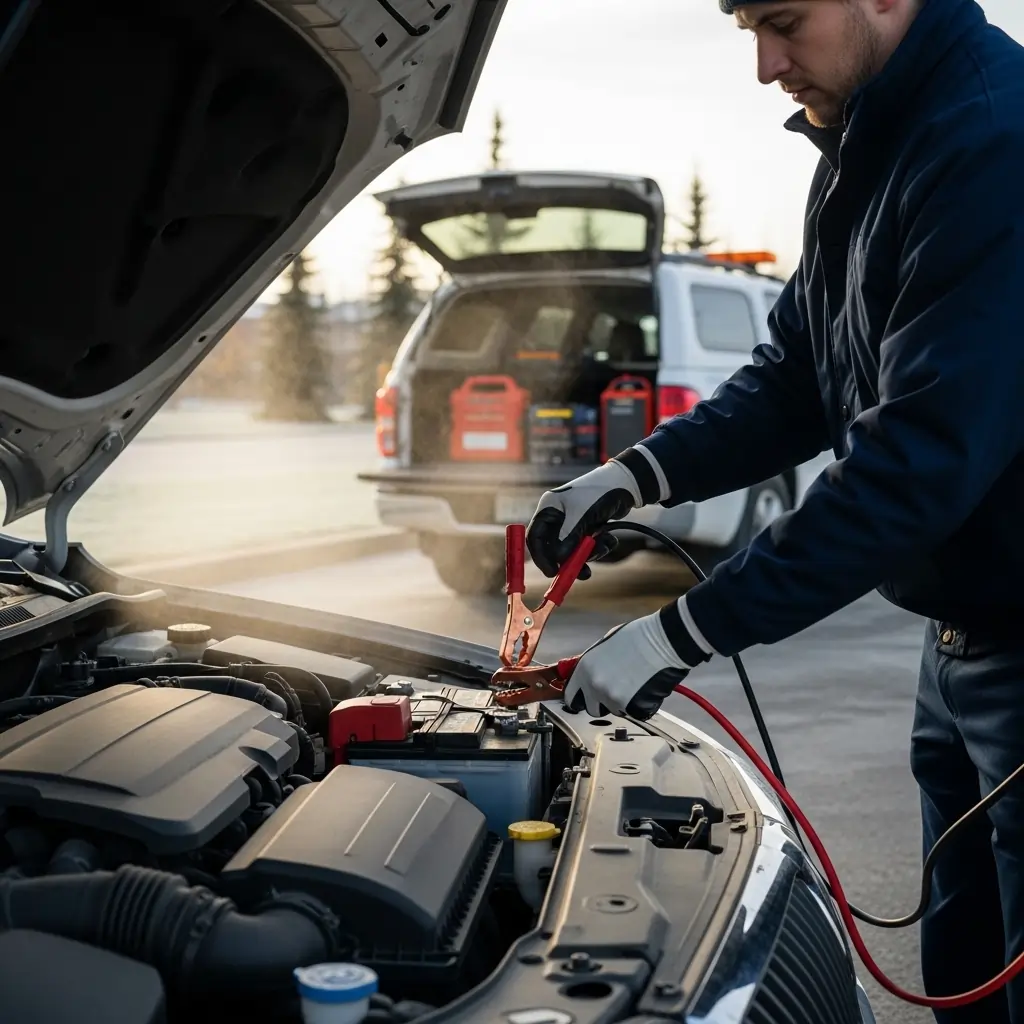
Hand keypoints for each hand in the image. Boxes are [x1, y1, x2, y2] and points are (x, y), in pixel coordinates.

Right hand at [527, 459, 640, 579]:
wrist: (627, 484)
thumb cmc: (599, 492)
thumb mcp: (582, 514)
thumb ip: (569, 537)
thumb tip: (558, 559)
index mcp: (549, 508)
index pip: (536, 537)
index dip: (541, 556)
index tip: (551, 572)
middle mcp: (559, 516)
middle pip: (555, 547)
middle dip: (570, 560)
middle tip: (582, 573)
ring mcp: (574, 523)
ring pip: (574, 550)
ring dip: (589, 553)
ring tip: (604, 546)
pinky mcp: (588, 528)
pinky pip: (588, 547)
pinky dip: (599, 547)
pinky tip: (610, 539)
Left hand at [562, 600, 710, 719]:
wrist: (663, 641)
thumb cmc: (638, 637)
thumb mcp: (604, 646)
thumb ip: (592, 664)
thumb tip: (585, 674)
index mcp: (585, 669)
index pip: (571, 696)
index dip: (579, 697)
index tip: (584, 698)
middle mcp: (595, 686)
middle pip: (592, 708)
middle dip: (601, 703)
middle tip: (615, 690)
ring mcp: (614, 698)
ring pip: (614, 710)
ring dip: (621, 702)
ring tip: (634, 683)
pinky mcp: (633, 707)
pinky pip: (633, 712)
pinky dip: (639, 705)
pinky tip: (645, 687)